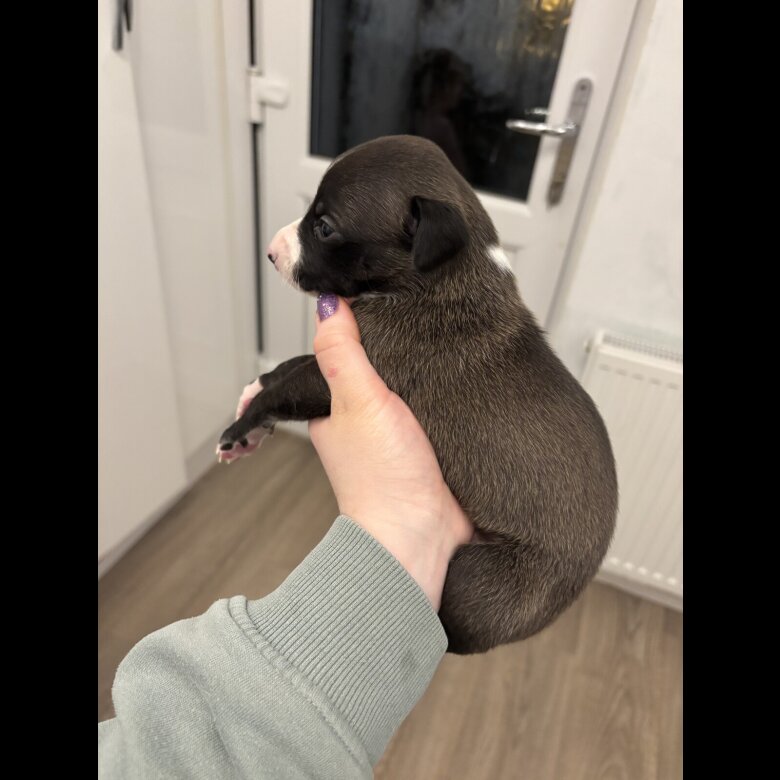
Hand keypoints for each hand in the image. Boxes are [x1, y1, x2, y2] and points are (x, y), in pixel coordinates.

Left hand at [309, 295, 472, 609]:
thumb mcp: (358, 401)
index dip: (360, 327)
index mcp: (336, 408)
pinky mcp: (432, 447)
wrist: (421, 533)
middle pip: (381, 369)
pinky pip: (439, 411)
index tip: (381, 298)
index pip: (342, 354)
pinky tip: (465, 379)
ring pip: (413, 388)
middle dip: (400, 348)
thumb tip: (328, 303)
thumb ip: (343, 353)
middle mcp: (365, 421)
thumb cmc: (380, 477)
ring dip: (428, 372)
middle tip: (425, 316)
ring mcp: (400, 436)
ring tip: (451, 339)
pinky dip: (448, 396)